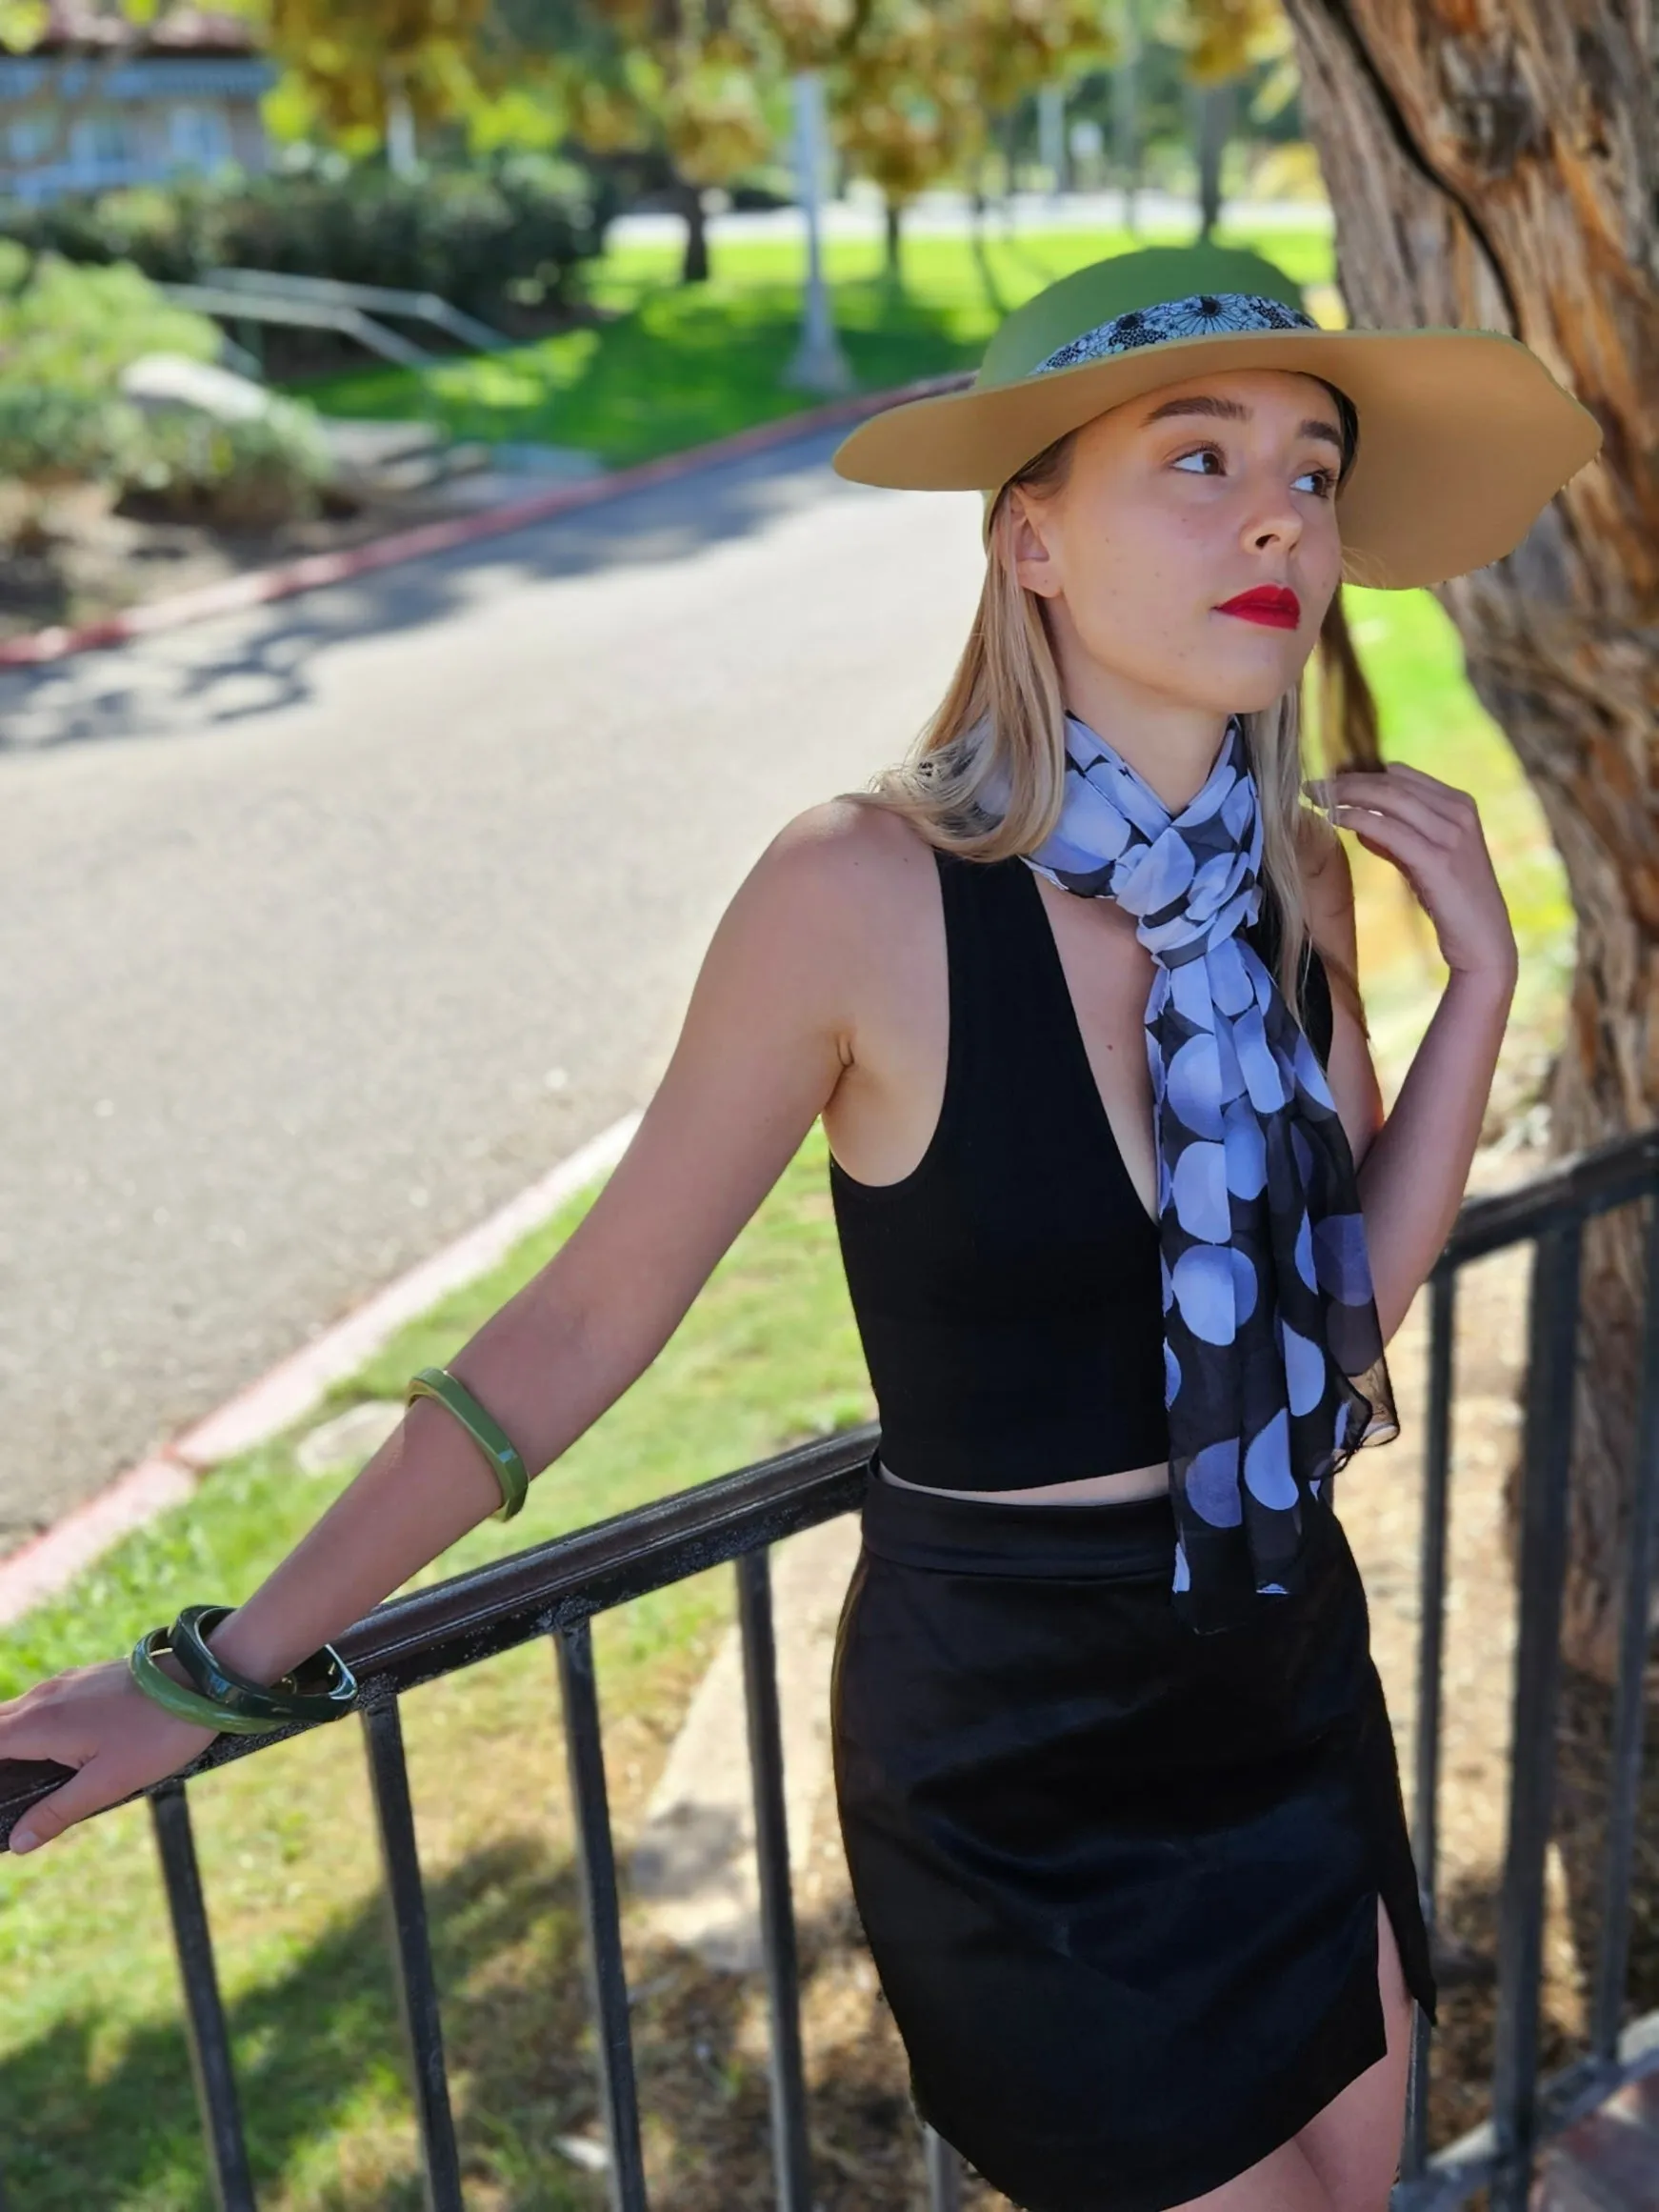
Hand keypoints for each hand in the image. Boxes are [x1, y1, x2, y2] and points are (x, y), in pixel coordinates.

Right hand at [0, 1656, 216, 1853]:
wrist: (205, 1681)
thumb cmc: (159, 1733)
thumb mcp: (108, 1783)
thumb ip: (58, 1812)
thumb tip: (18, 1841)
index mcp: (40, 1723)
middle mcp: (44, 1697)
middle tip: (8, 1794)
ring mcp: (66, 1683)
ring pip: (17, 1714)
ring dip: (9, 1743)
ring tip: (19, 1781)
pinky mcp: (86, 1680)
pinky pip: (42, 1705)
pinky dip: (30, 1728)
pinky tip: (49, 1753)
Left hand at [1307, 764, 1518, 989]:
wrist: (1484, 942)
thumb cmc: (1453, 903)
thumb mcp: (1425, 862)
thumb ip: (1398, 840)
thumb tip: (1360, 824)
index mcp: (1460, 804)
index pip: (1403, 776)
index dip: (1363, 774)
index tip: (1330, 779)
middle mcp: (1459, 812)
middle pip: (1393, 783)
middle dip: (1348, 781)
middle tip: (1312, 785)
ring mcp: (1450, 834)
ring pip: (1390, 799)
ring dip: (1347, 794)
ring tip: (1314, 796)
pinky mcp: (1437, 860)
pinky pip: (1389, 830)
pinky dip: (1357, 819)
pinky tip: (1334, 819)